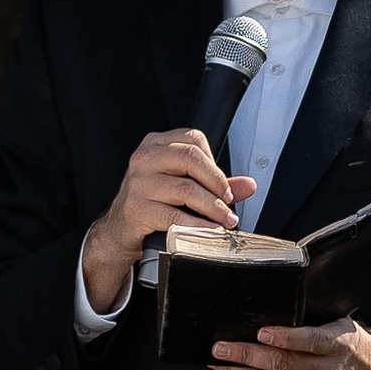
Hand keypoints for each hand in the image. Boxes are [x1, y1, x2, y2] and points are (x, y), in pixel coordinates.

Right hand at [80, 128, 259, 315]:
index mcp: (156, 144)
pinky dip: (197, 224)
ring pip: (186, 189)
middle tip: (228, 202)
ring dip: (212, 208)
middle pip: (191, 158)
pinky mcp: (136, 207)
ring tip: (225, 220)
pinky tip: (209, 230)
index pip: (193, 140)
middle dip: (217, 183)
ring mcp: (137, 182)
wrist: (121, 227)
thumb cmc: (154, 201)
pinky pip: (174, 215)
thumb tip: (249, 185)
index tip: (225, 185)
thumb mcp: (183, 185)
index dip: (214, 163)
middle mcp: (144, 157)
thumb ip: (215, 183)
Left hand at [207, 316, 370, 369]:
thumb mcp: (341, 327)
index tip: (262, 331)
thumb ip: (314, 323)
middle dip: (247, 355)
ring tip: (217, 363)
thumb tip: (277, 308)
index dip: (285, 337)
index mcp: (335, 346)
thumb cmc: (352, 346)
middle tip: (221, 348)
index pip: (309, 341)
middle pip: (282, 364)